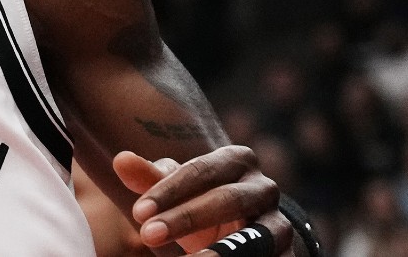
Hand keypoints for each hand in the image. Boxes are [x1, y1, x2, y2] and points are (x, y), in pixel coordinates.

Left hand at [113, 145, 293, 255]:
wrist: (244, 232)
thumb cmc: (200, 203)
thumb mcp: (176, 191)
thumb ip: (150, 178)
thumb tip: (120, 160)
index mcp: (236, 160)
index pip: (201, 171)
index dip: (169, 191)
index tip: (138, 212)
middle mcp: (264, 188)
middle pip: (226, 199)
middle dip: (186, 218)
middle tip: (148, 235)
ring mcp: (280, 222)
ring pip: (256, 237)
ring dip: (222, 251)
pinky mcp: (287, 254)